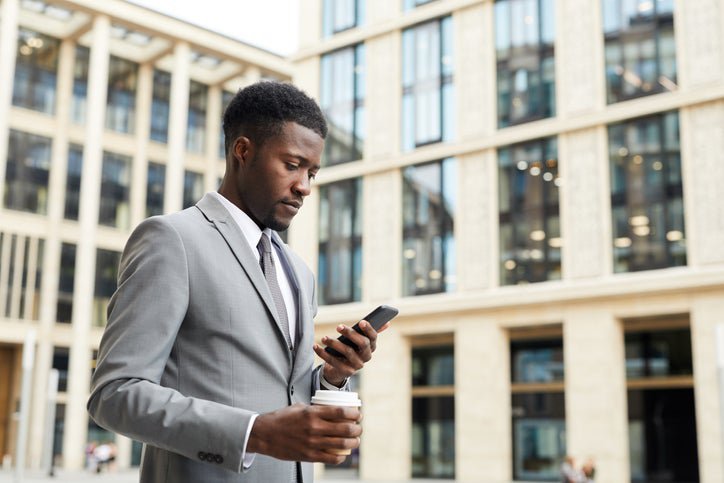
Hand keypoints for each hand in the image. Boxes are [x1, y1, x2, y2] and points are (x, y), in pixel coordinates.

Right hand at [247, 403, 361, 463]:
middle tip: (358, 428)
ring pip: (342, 444)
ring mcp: (312, 443)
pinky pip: (331, 458)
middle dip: (357, 429)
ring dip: (353, 442)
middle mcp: (314, 427)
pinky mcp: (309, 456)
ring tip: (355, 441)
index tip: (358, 414)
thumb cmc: (282, 419)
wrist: (265, 435)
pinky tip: (343, 453)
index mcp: (313, 413)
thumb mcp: (300, 407)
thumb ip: (316, 409)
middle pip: (346, 428)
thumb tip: (332, 409)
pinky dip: (341, 456)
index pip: (341, 411)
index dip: (354, 413)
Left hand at [314, 320, 389, 386]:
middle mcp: (366, 357)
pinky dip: (323, 353)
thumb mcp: (359, 340)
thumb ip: (369, 332)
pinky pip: (334, 362)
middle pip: (362, 344)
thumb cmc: (350, 349)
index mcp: (371, 347)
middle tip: (338, 326)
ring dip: (334, 343)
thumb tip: (387, 323)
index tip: (361, 321)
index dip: (369, 329)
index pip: (373, 337)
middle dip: (351, 334)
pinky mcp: (346, 372)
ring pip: (347, 352)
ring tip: (324, 337)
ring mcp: (357, 365)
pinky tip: (316, 346)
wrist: (340, 369)